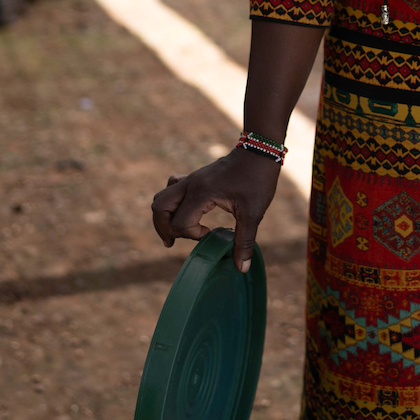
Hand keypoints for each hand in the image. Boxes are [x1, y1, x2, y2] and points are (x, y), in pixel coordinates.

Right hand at [152, 148, 280, 272]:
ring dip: (164, 216)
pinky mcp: (195, 177)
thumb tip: (241, 268)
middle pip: (159, 208)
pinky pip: (171, 188)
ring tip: (177, 230)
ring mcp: (191, 179)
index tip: (210, 235)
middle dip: (164, 228)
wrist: (260, 151)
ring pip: (161, 197)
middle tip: (176, 240)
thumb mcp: (254, 213)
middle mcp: (190, 185)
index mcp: (201, 193)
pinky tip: (187, 211)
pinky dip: (172, 203)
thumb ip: (244, 241)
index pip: (180, 223)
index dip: (192, 235)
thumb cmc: (257, 180)